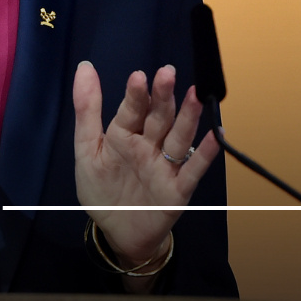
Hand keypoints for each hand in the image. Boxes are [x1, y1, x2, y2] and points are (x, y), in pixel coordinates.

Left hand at [73, 62, 217, 267]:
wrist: (116, 233)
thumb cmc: (101, 190)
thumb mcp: (86, 149)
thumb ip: (86, 110)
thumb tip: (84, 67)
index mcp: (124, 134)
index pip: (133, 109)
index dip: (136, 94)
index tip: (139, 76)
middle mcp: (148, 145)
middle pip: (159, 118)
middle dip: (163, 96)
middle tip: (167, 73)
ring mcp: (164, 166)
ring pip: (177, 137)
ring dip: (188, 117)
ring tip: (196, 95)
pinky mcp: (177, 190)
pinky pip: (192, 170)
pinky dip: (204, 154)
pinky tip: (216, 136)